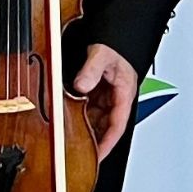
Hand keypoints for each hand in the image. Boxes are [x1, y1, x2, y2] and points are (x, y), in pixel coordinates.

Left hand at [72, 42, 139, 157]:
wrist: (114, 36)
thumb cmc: (116, 45)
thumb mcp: (102, 55)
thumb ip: (91, 70)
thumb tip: (80, 86)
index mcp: (124, 93)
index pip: (118, 125)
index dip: (108, 143)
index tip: (99, 155)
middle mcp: (115, 98)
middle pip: (106, 126)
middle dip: (95, 141)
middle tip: (80, 155)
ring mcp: (105, 96)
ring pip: (96, 119)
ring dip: (85, 129)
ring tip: (71, 142)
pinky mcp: (96, 91)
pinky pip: (88, 108)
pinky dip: (79, 115)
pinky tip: (68, 120)